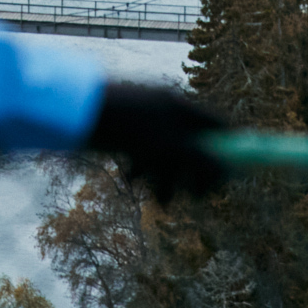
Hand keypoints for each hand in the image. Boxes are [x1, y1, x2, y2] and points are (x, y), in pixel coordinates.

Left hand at [86, 83, 228, 202]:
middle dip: (193, 173)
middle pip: (192, 145)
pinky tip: (133, 181)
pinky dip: (144, 171)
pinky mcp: (126, 134)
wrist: (80, 116)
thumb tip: (227, 171)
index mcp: (182, 107)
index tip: (228, 178)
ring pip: (166, 156)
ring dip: (167, 179)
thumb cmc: (130, 129)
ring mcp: (146, 123)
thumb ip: (202, 160)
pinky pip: (144, 156)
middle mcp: (167, 112)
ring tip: (161, 200)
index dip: (226, 150)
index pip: (216, 126)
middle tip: (196, 196)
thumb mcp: (172, 149)